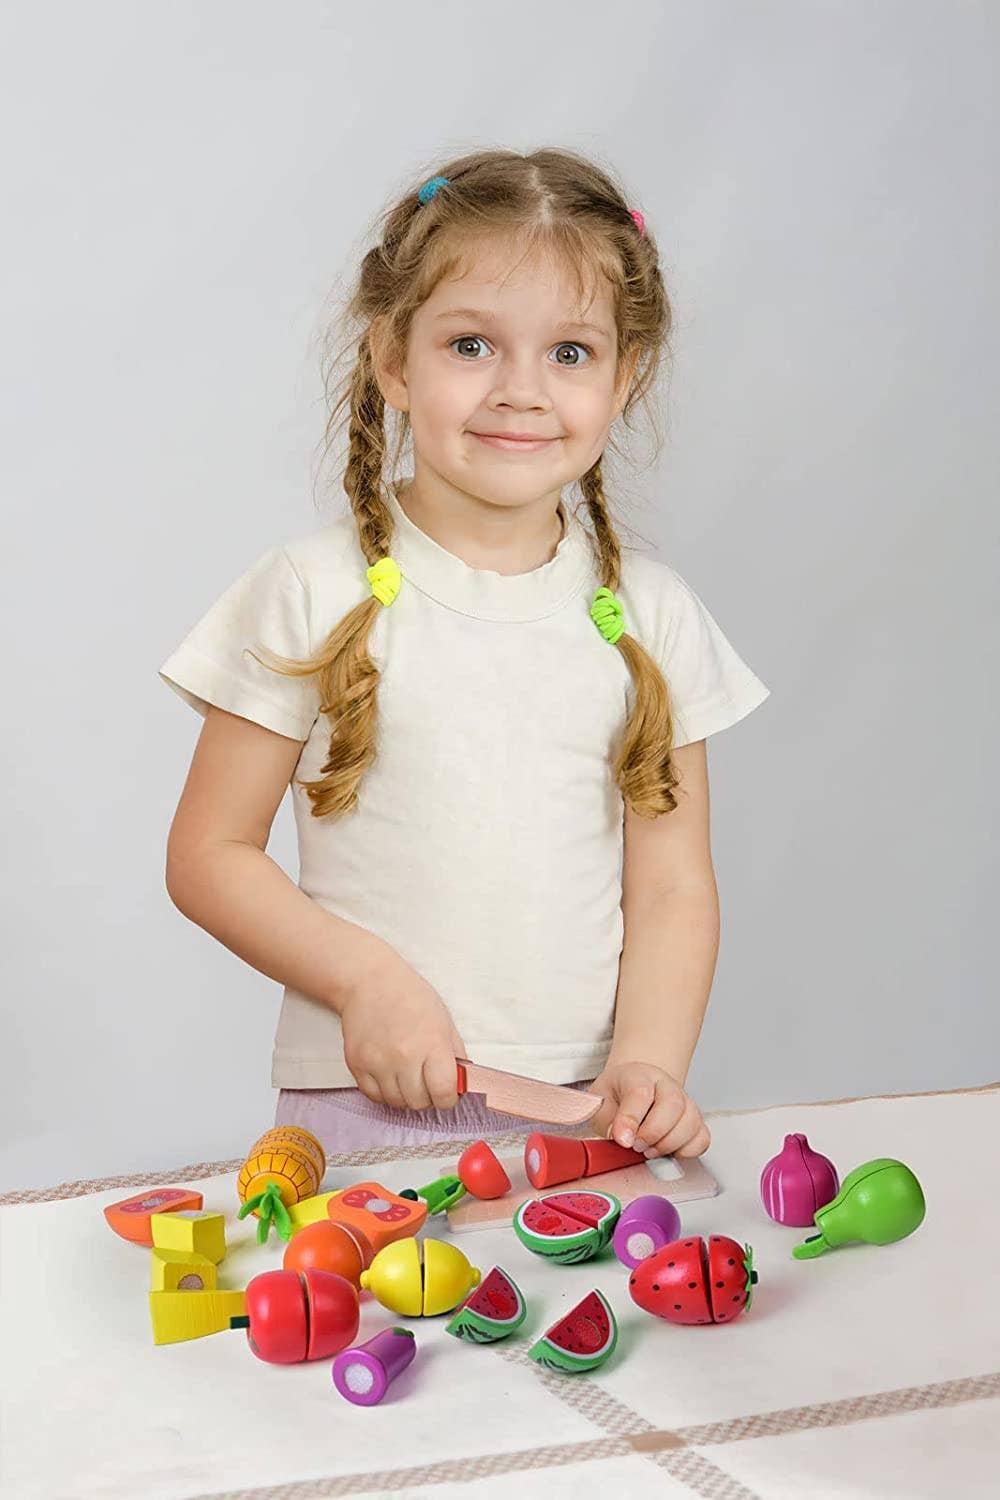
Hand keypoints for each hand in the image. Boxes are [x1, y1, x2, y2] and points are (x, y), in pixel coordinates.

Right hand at [339, 947, 466, 1111]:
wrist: (369, 981)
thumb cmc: (410, 998)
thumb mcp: (444, 1021)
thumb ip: (455, 1056)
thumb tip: (461, 1085)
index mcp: (432, 1043)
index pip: (444, 1093)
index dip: (448, 1098)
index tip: (447, 1093)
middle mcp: (404, 1056)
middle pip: (419, 1102)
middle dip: (427, 1096)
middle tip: (426, 1081)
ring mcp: (377, 1062)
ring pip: (397, 1103)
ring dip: (405, 1095)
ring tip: (407, 1075)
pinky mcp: (357, 1064)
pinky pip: (374, 1096)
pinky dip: (384, 1092)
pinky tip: (389, 1075)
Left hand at [588, 1058, 710, 1158]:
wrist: (633, 1089)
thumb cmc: (617, 1097)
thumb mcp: (599, 1102)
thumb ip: (606, 1119)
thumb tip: (621, 1138)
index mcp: (638, 1075)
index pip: (640, 1093)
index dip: (631, 1119)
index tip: (623, 1140)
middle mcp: (666, 1085)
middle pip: (672, 1104)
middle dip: (653, 1133)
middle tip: (636, 1146)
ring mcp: (685, 1102)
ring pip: (691, 1122)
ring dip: (668, 1145)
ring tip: (649, 1150)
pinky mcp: (696, 1122)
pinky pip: (701, 1139)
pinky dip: (686, 1151)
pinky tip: (667, 1151)